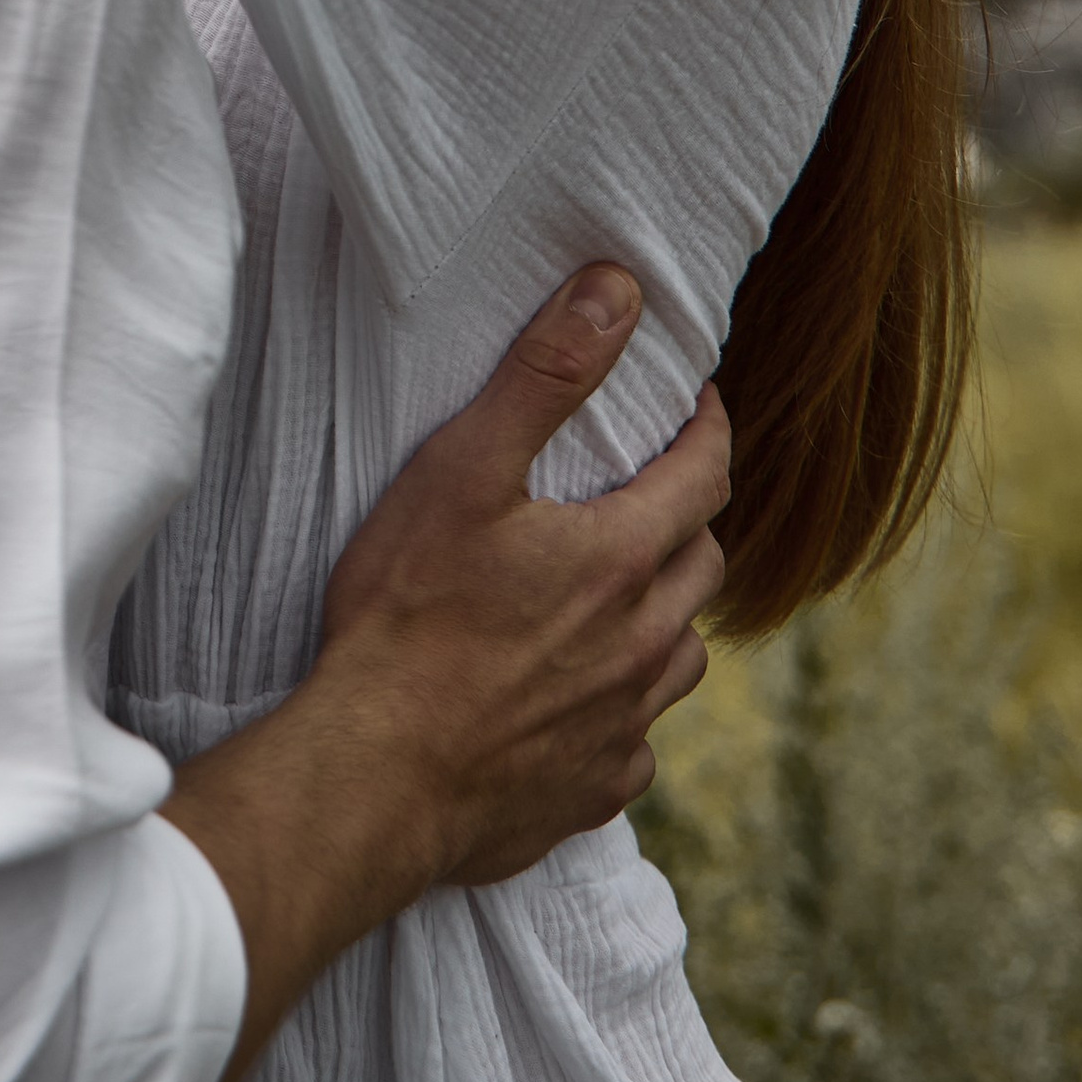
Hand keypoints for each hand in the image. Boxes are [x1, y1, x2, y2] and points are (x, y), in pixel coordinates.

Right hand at [164, 266, 728, 1081]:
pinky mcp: (594, 788)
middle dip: (684, 520)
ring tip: (612, 601)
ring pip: (679, 655)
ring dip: (661, 618)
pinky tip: (572, 702)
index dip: (707, 429)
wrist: (374, 776)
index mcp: (622, 557)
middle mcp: (644, 642)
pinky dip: (619, 710)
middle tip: (640, 496)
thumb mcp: (460, 472)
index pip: (705, 473)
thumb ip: (543, 377)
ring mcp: (625, 723)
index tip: (696, 406)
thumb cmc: (405, 619)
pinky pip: (635, 740)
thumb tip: (617, 292)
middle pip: (702, 564)